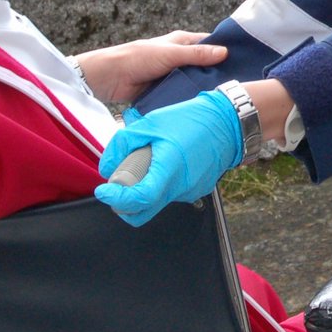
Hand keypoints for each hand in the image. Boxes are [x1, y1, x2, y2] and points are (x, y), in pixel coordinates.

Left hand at [73, 31, 226, 104]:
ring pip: (193, 81)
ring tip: (225, 98)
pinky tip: (204, 107)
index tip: (242, 60)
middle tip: (237, 85)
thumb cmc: (137, 58)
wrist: (109, 78)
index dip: (223, 50)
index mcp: (180, 42)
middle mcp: (178, 58)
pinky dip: (190, 99)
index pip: (208, 44)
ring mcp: (172, 76)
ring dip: (203, 88)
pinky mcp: (165, 91)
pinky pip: (182, 95)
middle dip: (216, 73)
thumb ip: (196, 54)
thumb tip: (224, 52)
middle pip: (203, 65)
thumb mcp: (170, 53)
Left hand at [95, 89, 243, 225]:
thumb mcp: (151, 122)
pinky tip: (163, 164)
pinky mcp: (197, 190)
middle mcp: (181, 187)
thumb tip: (108, 166)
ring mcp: (190, 192)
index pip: (139, 200)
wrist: (227, 122)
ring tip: (146, 163)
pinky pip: (170, 194)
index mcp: (170, 169)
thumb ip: (123, 143)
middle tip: (116, 186)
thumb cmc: (192, 119)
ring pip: (157, 202)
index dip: (116, 200)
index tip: (104, 191)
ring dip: (143, 191)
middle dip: (124, 204)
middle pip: (143, 211)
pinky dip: (160, 185)